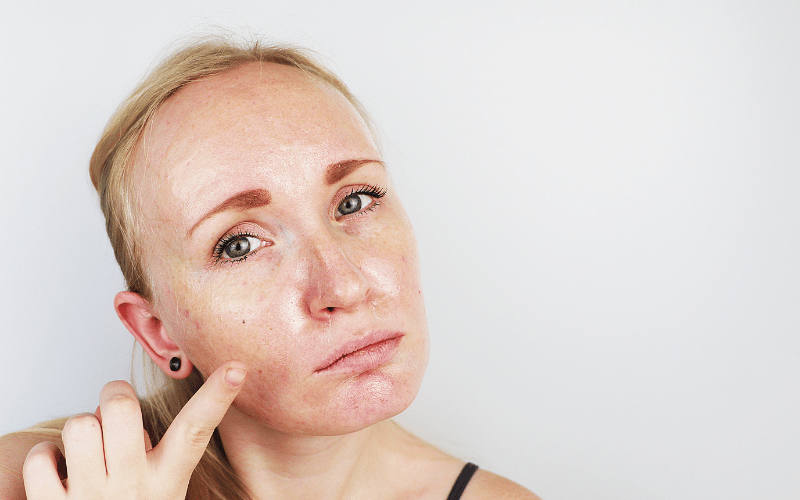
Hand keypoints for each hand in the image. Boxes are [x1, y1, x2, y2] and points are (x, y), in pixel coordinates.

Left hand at [22, 361, 246, 499]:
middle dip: (115, 395)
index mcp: (166, 480)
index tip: (235, 370)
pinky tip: (60, 472)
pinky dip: (45, 458)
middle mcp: (132, 486)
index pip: (196, 430)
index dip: (216, 397)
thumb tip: (126, 409)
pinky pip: (41, 458)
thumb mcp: (162, 492)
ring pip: (80, 425)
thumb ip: (153, 454)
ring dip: (82, 428)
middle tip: (116, 408)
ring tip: (89, 449)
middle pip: (121, 408)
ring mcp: (91, 497)